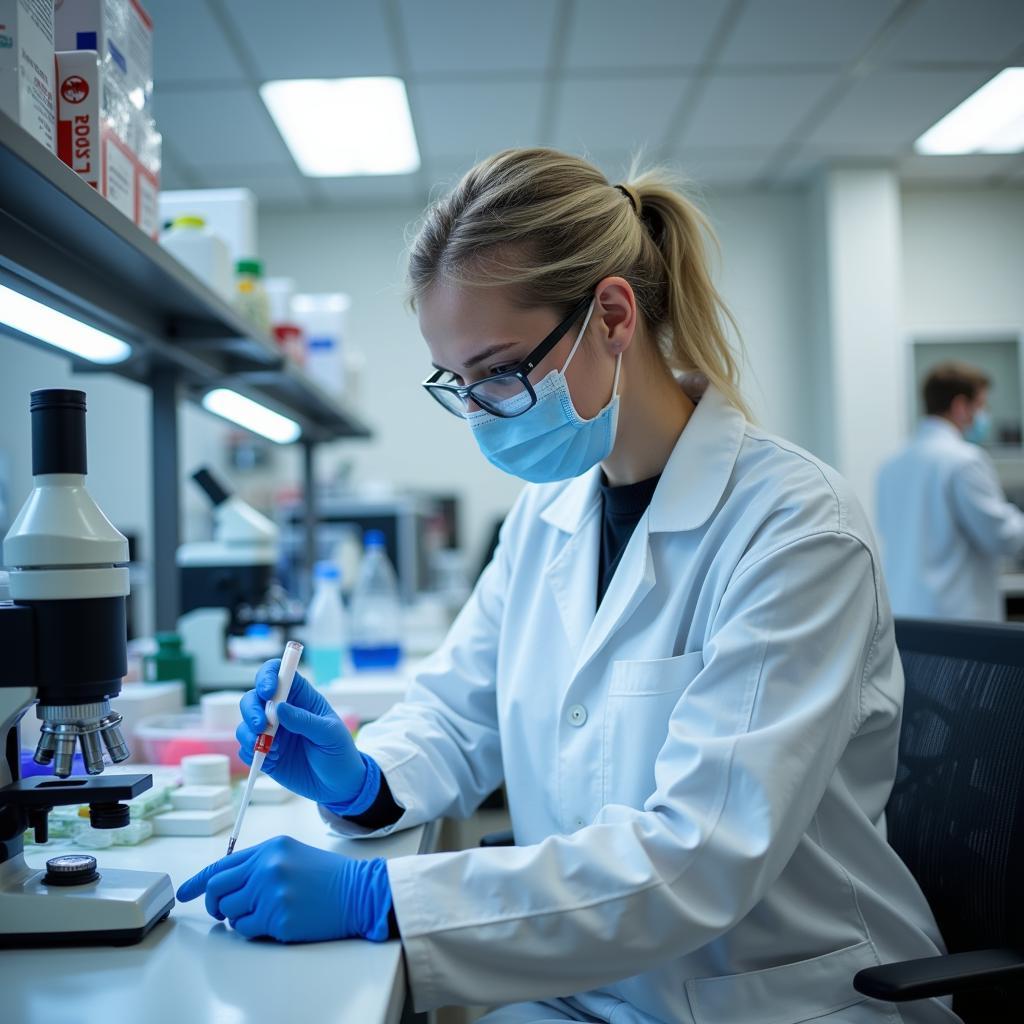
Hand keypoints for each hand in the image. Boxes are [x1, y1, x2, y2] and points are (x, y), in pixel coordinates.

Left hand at [176, 835, 392, 941]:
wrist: (358, 891)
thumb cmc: (326, 876)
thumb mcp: (291, 855)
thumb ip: (258, 864)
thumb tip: (225, 884)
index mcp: (270, 848)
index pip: (222, 865)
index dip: (198, 882)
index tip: (183, 893)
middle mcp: (267, 867)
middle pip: (218, 889)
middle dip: (214, 904)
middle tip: (221, 911)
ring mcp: (272, 893)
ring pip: (230, 913)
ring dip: (239, 917)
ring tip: (264, 913)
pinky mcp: (279, 918)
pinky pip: (248, 930)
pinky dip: (255, 930)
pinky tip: (277, 921)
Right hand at [237, 660, 369, 806]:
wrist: (338, 786)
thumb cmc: (339, 753)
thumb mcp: (330, 735)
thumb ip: (305, 721)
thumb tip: (279, 708)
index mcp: (301, 698)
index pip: (278, 674)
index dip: (268, 676)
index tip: (268, 691)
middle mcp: (282, 712)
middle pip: (253, 698)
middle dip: (252, 709)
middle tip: (261, 725)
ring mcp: (272, 733)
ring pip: (246, 723)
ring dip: (250, 733)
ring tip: (271, 749)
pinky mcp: (265, 754)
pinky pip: (246, 748)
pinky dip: (252, 753)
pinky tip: (271, 760)